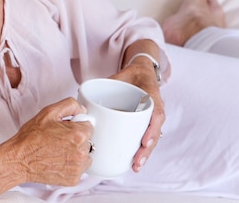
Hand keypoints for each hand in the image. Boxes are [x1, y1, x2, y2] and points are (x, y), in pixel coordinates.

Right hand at [5, 97, 92, 185]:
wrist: (20, 159)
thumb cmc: (31, 137)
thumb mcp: (48, 112)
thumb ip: (70, 105)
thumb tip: (83, 110)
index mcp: (78, 134)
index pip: (89, 125)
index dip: (75, 125)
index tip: (65, 129)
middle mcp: (81, 152)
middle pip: (88, 141)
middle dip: (76, 139)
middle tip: (59, 139)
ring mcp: (78, 167)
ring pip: (85, 155)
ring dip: (76, 152)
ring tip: (58, 150)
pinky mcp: (74, 179)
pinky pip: (79, 169)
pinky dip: (71, 165)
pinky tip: (58, 161)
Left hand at [111, 58, 165, 172]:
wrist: (141, 72)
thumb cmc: (130, 75)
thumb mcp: (120, 76)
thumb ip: (106, 83)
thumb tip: (82, 91)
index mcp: (151, 97)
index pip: (157, 114)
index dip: (152, 129)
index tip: (145, 142)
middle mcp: (154, 109)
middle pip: (155, 132)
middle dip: (147, 149)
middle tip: (137, 162)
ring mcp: (151, 117)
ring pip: (152, 138)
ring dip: (144, 153)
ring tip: (135, 166)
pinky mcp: (145, 123)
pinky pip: (146, 137)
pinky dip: (141, 149)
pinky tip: (134, 162)